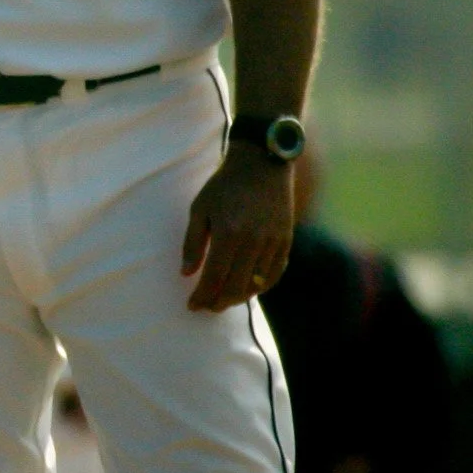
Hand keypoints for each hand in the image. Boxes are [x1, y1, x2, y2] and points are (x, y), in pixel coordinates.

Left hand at [180, 144, 293, 311]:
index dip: (202, 296)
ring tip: (223, 300)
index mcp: (228, 233)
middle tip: (207, 307)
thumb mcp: (199, 209)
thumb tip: (186, 274)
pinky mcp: (285, 241)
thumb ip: (192, 243)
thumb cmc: (223, 186)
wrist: (261, 165)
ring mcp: (273, 243)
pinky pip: (273, 274)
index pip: (214, 277)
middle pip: (236, 287)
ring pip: (256, 285)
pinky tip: (247, 289)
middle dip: (218, 302)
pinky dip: (260, 287)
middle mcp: (254, 242)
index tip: (192, 306)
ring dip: (238, 298)